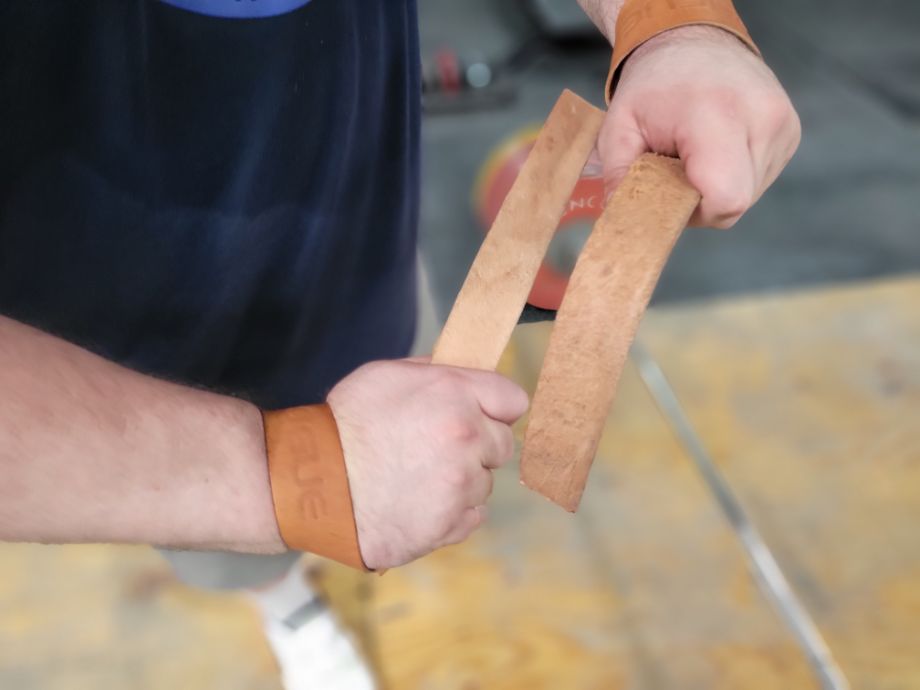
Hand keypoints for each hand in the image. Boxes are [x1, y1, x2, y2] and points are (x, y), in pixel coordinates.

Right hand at [327, 359, 528, 569]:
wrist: (310, 481)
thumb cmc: (344, 424)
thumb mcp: (387, 374)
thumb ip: (437, 374)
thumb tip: (465, 376)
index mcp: (456, 396)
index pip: (513, 401)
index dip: (493, 407)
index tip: (477, 415)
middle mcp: (467, 439)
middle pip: (502, 446)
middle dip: (477, 446)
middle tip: (434, 448)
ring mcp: (459, 486)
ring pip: (483, 484)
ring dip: (460, 481)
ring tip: (414, 477)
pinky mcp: (448, 525)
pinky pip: (471, 517)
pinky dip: (450, 513)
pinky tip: (416, 502)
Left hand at [598, 25, 800, 227]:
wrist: (695, 42)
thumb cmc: (654, 86)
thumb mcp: (619, 128)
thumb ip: (617, 177)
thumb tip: (622, 216)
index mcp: (717, 115)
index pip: (725, 199)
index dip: (694, 212)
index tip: (669, 192)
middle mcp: (761, 119)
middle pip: (735, 204)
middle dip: (699, 201)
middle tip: (675, 171)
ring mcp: (782, 126)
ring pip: (747, 196)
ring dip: (715, 189)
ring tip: (695, 156)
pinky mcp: (790, 133)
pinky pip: (758, 180)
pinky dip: (731, 176)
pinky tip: (714, 150)